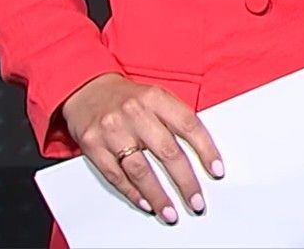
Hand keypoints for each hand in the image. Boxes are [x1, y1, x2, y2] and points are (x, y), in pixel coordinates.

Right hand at [60, 72, 223, 224]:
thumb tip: (202, 153)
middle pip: (167, 151)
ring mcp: (112, 130)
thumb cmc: (129, 98)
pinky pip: (116, 175)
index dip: (206, 149)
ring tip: (170, 212)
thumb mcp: (156, 97)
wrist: (87, 90)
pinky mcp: (92, 146)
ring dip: (158, 195)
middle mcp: (134, 112)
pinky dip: (132, 192)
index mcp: (155, 97)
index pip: (188, 125)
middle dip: (185, 181)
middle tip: (196, 201)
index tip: (216, 170)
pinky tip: (146, 203)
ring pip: (140, 170)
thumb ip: (176, 119)